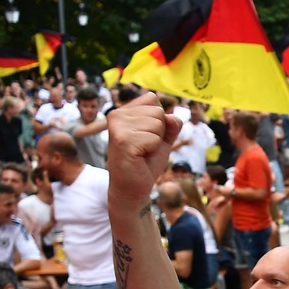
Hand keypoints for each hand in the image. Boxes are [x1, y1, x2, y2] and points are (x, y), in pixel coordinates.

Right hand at [105, 92, 181, 207]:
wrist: (132, 188)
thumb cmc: (146, 162)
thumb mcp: (163, 139)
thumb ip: (171, 125)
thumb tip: (172, 117)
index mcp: (124, 111)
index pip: (153, 99)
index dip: (160, 121)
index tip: (147, 137)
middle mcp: (117, 114)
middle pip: (158, 111)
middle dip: (159, 132)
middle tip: (145, 148)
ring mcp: (118, 126)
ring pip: (158, 123)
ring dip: (156, 142)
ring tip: (142, 152)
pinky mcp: (122, 140)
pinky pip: (155, 138)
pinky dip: (153, 150)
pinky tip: (139, 157)